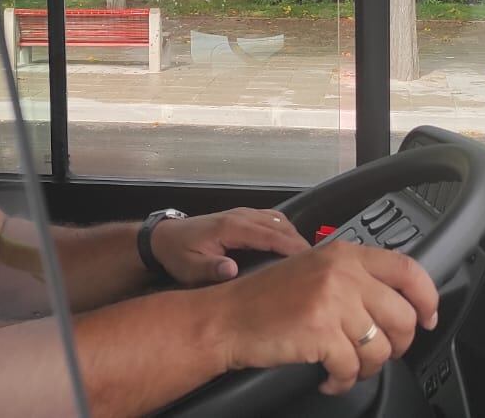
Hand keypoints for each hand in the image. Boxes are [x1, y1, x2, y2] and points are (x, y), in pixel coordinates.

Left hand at [149, 208, 308, 284]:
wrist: (164, 238)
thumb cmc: (178, 254)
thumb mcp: (189, 268)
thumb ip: (210, 270)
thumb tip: (232, 270)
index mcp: (231, 228)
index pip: (270, 236)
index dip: (292, 248)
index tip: (311, 261)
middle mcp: (241, 216)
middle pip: (280, 226)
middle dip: (301, 244)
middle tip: (320, 265)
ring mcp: (243, 214)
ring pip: (279, 221)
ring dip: (296, 236)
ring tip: (311, 259)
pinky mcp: (243, 216)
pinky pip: (272, 220)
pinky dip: (287, 231)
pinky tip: (294, 247)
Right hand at [201, 242, 438, 394]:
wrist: (226, 318)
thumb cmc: (264, 299)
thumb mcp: (314, 270)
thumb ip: (353, 276)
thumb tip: (395, 300)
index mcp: (344, 254)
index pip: (408, 270)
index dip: (427, 298)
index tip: (428, 317)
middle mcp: (342, 273)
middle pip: (402, 316)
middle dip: (397, 344)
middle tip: (380, 353)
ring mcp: (332, 302)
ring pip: (381, 348)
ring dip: (368, 367)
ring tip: (349, 368)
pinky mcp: (321, 332)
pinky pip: (353, 369)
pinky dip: (343, 381)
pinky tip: (330, 378)